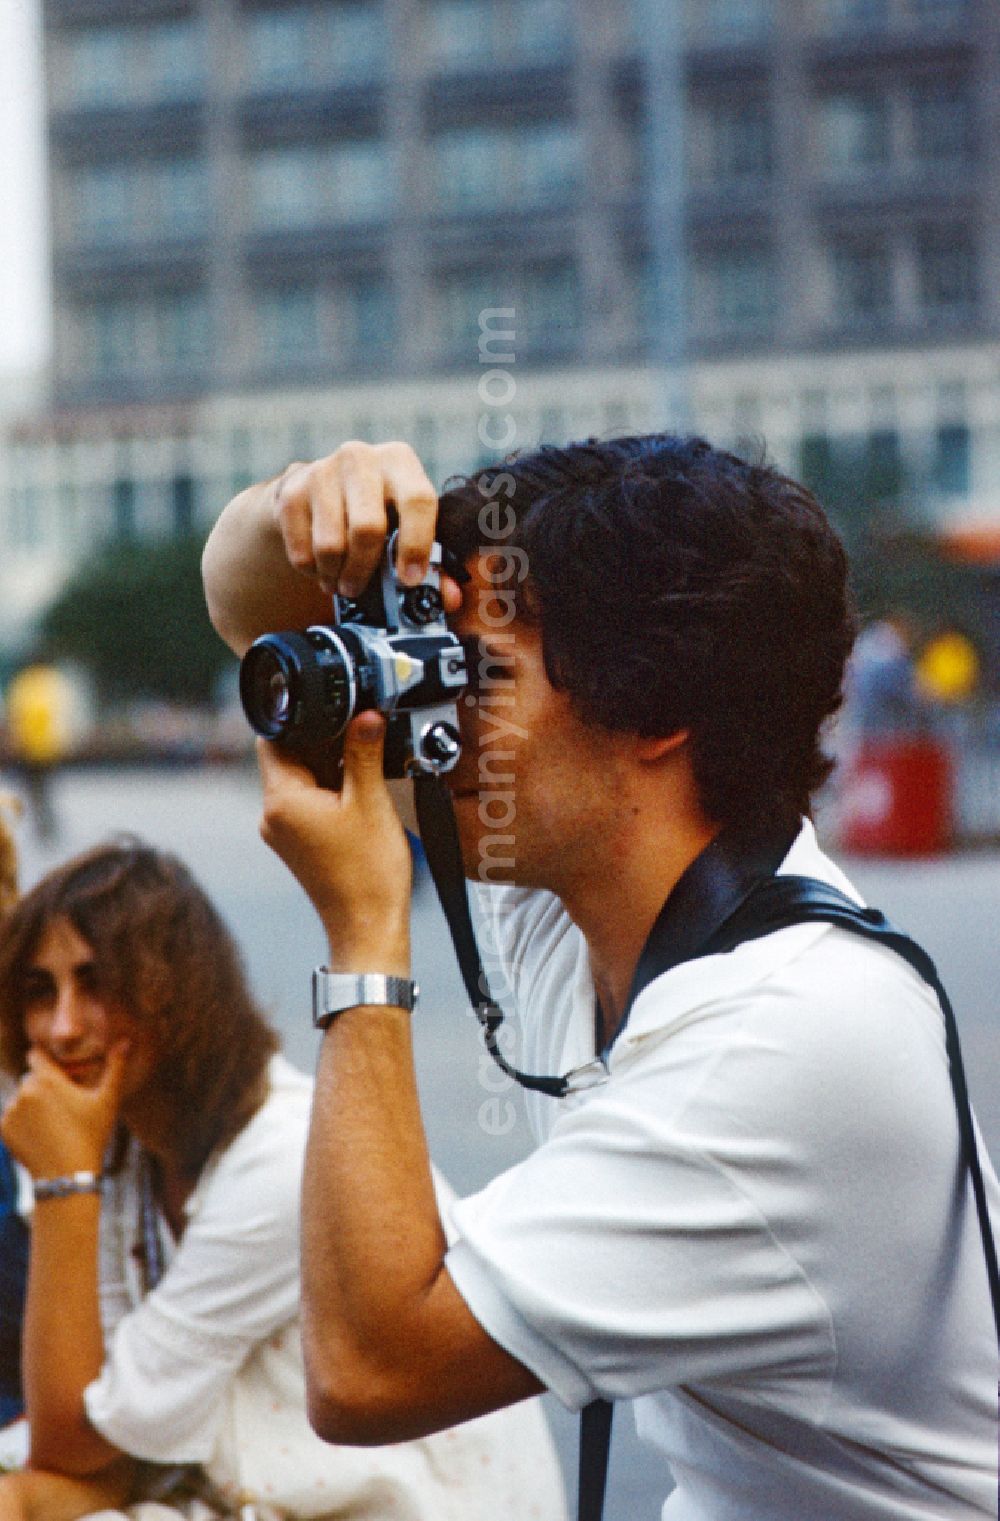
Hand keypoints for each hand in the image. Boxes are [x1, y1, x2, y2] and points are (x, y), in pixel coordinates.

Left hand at [0, 1043, 127, 1179]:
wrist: (67, 1175)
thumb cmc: (91, 1135)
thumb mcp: (107, 1100)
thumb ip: (115, 1067)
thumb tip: (125, 1041)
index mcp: (48, 1079)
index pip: (35, 1054)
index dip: (46, 1060)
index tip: (59, 1072)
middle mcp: (25, 1091)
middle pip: (31, 1077)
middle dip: (43, 1085)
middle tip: (63, 1104)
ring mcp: (11, 1111)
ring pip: (20, 1098)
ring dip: (32, 1104)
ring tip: (53, 1123)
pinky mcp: (3, 1129)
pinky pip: (11, 1117)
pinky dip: (22, 1122)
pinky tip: (41, 1134)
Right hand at [203, 439, 462, 656]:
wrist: (317, 491)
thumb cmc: (376, 512)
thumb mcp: (406, 528)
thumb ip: (433, 563)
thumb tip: (450, 598)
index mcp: (401, 462)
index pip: (417, 500)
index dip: (416, 545)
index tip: (409, 581)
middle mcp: (361, 457)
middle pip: (368, 527)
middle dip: (365, 570)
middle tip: (360, 591)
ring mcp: (322, 469)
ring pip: (330, 543)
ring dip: (336, 575)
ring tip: (341, 583)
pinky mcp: (290, 488)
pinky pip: (301, 548)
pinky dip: (311, 570)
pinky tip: (319, 568)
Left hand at [258, 715, 412, 972]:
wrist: (368, 927)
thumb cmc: (368, 875)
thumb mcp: (371, 802)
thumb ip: (364, 752)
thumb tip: (365, 715)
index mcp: (281, 801)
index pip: (273, 739)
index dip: (300, 719)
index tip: (330, 711)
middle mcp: (272, 816)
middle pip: (286, 757)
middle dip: (320, 743)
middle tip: (357, 742)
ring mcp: (282, 832)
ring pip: (298, 779)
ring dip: (327, 768)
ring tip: (362, 775)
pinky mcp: (297, 844)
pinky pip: (305, 802)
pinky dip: (328, 791)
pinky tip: (357, 797)